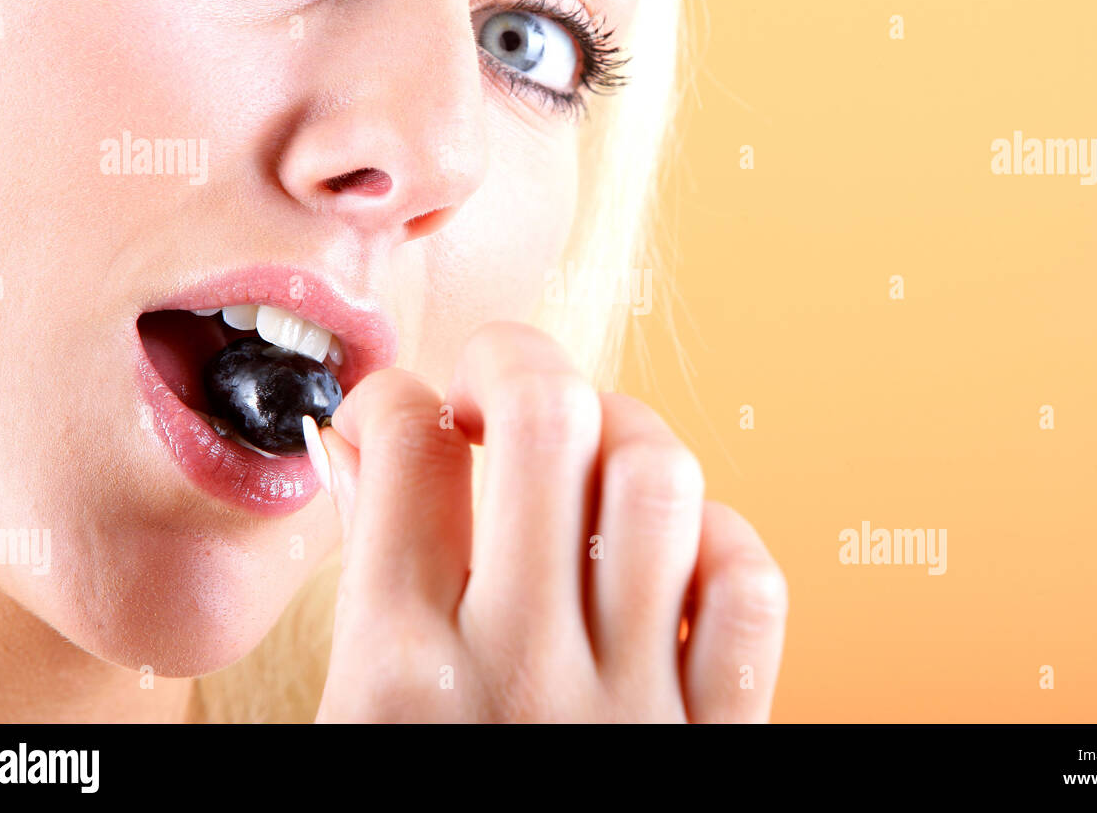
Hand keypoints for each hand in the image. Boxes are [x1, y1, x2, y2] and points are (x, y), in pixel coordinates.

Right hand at [314, 322, 786, 721]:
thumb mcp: (348, 735)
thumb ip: (360, 603)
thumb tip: (369, 468)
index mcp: (399, 681)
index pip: (404, 452)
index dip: (394, 396)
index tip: (398, 414)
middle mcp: (522, 673)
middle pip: (545, 422)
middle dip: (514, 361)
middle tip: (491, 385)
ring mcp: (633, 701)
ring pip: (657, 480)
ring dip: (618, 434)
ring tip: (581, 453)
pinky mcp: (716, 735)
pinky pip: (749, 585)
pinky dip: (718, 537)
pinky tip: (669, 553)